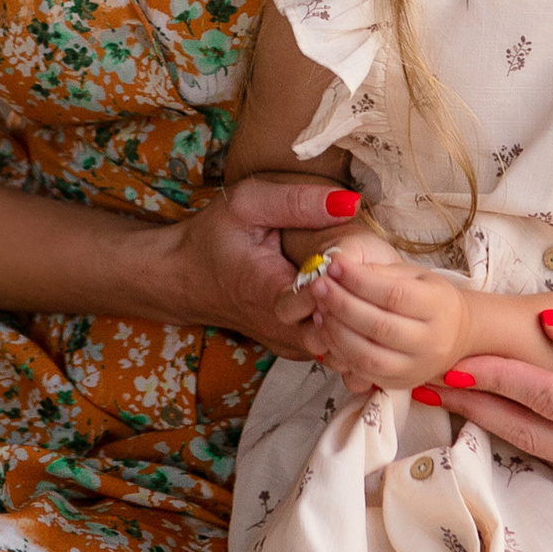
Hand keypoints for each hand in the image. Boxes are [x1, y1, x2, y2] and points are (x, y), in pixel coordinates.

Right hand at [167, 179, 362, 359]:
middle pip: (342, 330)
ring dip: (357, 313)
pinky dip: (346, 325)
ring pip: (342, 344)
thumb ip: (299, 202)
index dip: (346, 281)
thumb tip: (350, 202)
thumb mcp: (248, 205)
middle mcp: (283, 329)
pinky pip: (332, 347)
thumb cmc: (213, 238)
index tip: (353, 257)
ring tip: (363, 282)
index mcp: (271, 294)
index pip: (325, 302)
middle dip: (361, 300)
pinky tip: (350, 297)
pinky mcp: (294, 349)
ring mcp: (289, 345)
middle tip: (370, 270)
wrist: (183, 278)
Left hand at [309, 236, 469, 393]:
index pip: (393, 295)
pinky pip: (364, 373)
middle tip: (319, 286)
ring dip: (336, 332)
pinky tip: (327, 331)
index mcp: (438, 306)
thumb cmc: (429, 298)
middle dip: (342, 304)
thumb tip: (341, 268)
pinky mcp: (400, 384)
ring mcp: (416, 367)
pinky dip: (340, 352)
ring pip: (368, 356)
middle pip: (379, 326)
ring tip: (319, 309)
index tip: (335, 266)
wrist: (456, 334)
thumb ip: (380, 272)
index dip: (358, 280)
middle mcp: (431, 341)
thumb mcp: (414, 275)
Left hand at [440, 294, 552, 499]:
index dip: (495, 379)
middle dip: (472, 409)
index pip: (543, 399)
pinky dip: (524, 440)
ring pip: (537, 452)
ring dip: (490, 427)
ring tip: (449, 402)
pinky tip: (498, 423)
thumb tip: (550, 324)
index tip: (454, 362)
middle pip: (526, 434)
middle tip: (424, 388)